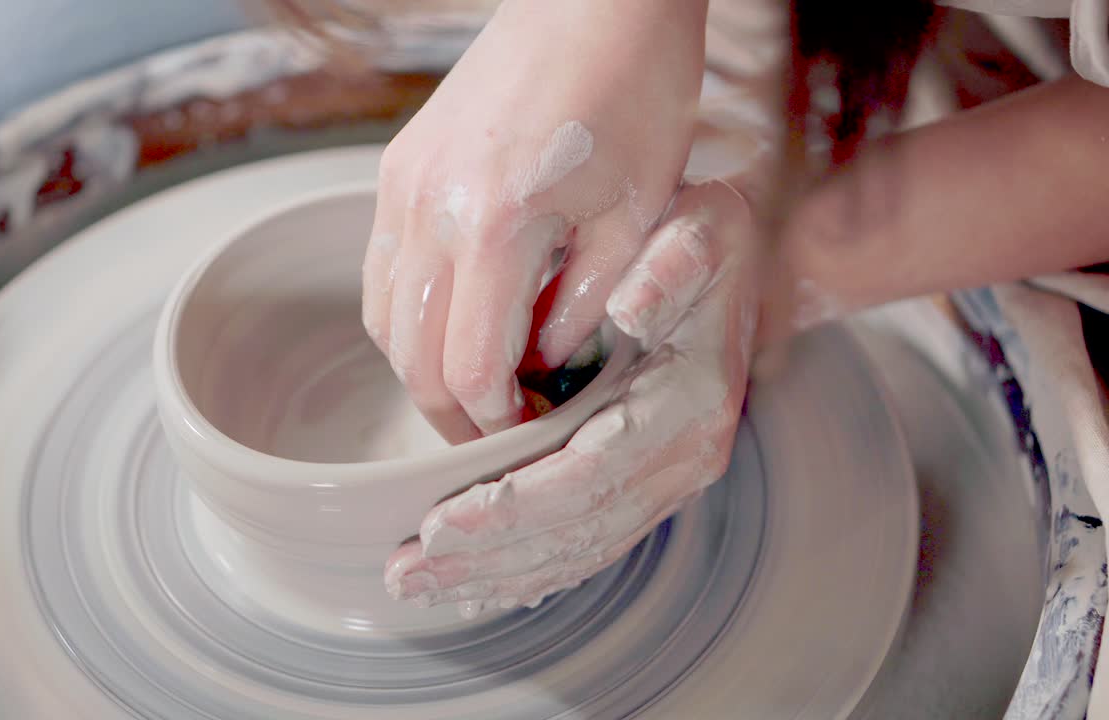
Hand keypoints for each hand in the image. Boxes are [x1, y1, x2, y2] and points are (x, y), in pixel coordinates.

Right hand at [362, 0, 707, 441]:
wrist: (593, 1)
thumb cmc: (635, 92)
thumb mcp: (636, 215)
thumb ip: (583, 306)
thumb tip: (540, 366)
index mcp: (497, 224)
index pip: (468, 369)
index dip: (494, 422)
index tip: (526, 433)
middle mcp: (429, 207)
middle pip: (411, 357)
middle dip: (452, 413)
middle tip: (497, 429)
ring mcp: (402, 185)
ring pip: (382, 319)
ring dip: (421, 367)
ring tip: (474, 384)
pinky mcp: (398, 168)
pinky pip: (378, 269)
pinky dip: (404, 315)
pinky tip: (448, 321)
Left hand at [384, 178, 762, 613]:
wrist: (738, 264)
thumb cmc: (703, 246)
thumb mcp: (697, 234)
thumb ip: (669, 270)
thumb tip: (631, 308)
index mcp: (686, 408)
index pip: (588, 476)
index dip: (513, 506)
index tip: (442, 521)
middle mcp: (682, 461)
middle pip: (576, 531)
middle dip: (487, 558)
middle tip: (406, 573)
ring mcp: (665, 480)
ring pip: (577, 549)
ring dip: (496, 574)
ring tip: (420, 586)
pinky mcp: (644, 486)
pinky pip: (586, 542)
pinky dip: (528, 569)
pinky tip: (477, 585)